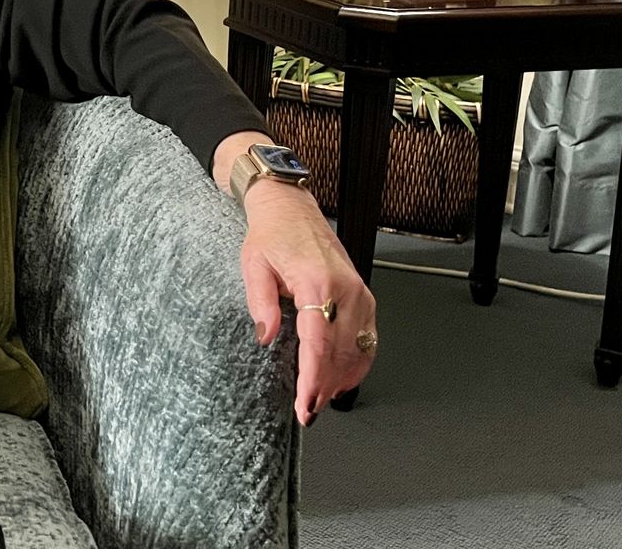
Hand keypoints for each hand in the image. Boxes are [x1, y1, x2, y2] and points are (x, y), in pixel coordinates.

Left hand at [238, 180, 377, 424]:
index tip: (306, 405)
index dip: (314, 380)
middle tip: (308, 411)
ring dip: (342, 379)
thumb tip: (265, 336)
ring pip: (359, 350)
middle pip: (341, 353)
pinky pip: (368, 338)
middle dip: (325, 387)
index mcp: (317, 282)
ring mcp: (360, 293)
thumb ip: (260, 302)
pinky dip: (358, 363)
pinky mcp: (364, 296)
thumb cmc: (271, 235)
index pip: (319, 344)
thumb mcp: (253, 265)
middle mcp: (346, 289)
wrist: (291, 210)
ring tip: (321, 400)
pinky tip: (343, 379)